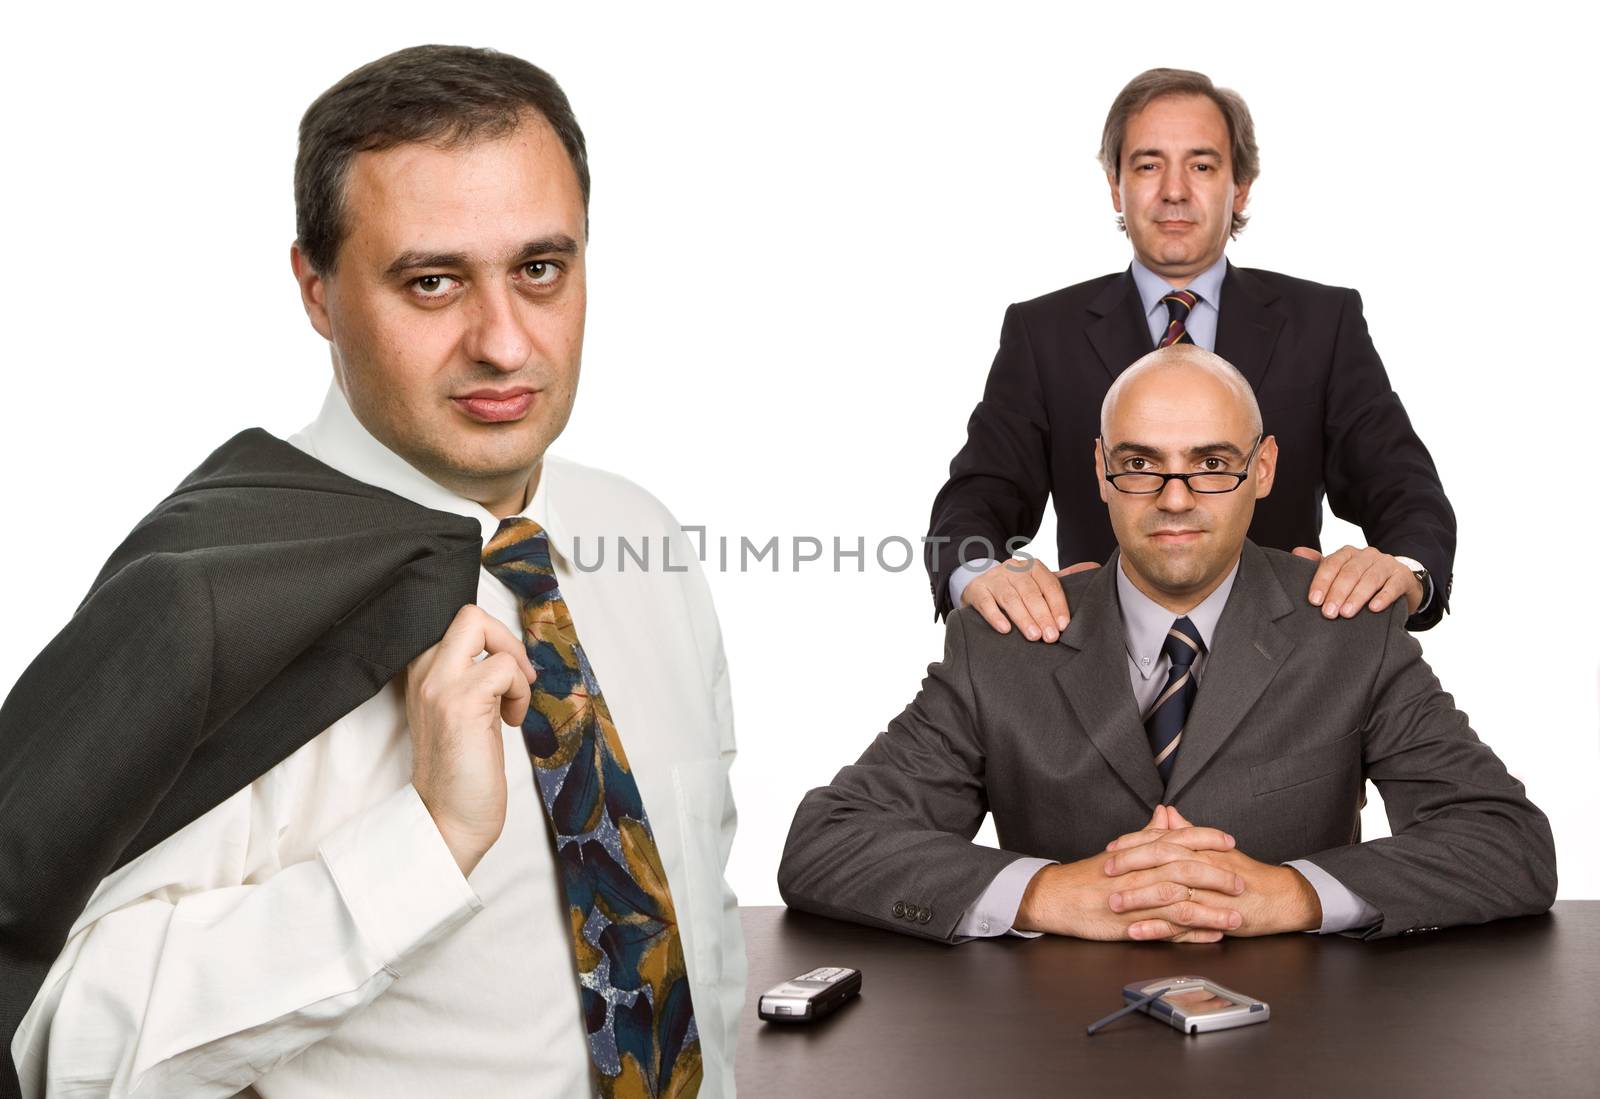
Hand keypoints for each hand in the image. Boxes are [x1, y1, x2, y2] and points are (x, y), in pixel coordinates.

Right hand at [404, 604, 536, 876]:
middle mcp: (423, 674)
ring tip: (512, 704)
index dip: (489, 639)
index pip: (452, 623)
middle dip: (504, 638)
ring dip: (515, 666)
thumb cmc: (462, 773)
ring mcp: (439, 686)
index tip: (501, 673)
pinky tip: (512, 721)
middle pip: (466, 613)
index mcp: (421, 675)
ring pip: (480, 625)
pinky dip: (520, 690)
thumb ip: (472, 681)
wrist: (448, 822)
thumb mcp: (462, 713)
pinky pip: (504, 667)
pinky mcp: (461, 703)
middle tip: (515, 677)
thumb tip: (507, 656)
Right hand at [961, 558, 1098, 641]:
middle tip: (1050, 636)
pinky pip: (986, 603)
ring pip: (1010, 598)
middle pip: (1030, 592)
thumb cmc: (1015, 588)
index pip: (1049, 584)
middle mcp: (1013, 569)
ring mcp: (993, 578)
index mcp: (1032, 566)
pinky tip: (1005, 630)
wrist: (979, 584)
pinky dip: (995, 616)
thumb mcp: (1038, 582)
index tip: (1064, 625)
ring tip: (1033, 636)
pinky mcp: (976, 590)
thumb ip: (1064, 579)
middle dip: (1042, 615)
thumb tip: (1094, 568)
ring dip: (1023, 618)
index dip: (1058, 605)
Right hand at [1015, 806, 1243, 941]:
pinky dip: (1193, 933)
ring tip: (1236, 915)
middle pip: (1185, 868)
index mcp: (1138, 852)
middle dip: (1217, 875)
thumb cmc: (1089, 875)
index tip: (1229, 841)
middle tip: (1241, 881)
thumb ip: (1146, 833)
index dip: (1206, 839)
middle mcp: (1140, 872)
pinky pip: (1168, 929)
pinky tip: (1213, 935)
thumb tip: (1166, 813)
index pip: (1177, 838)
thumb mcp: (1120, 850)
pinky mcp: (1132, 924)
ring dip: (1212, 909)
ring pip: (1181, 900)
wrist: (1057, 897)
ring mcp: (1136, 899)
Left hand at [1105, 806, 1322, 936]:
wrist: (1280, 898)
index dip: (1134, 844)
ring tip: (1114, 904)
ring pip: (1168, 893)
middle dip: (1130, 868)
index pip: (1162, 841)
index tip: (1111, 848)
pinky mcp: (1214, 919)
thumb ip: (1187, 831)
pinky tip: (1136, 931)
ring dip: (1138, 899)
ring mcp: (1208, 895)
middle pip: (1162, 863)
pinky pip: (1181, 925)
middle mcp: (1203, 868)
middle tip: (1105, 872)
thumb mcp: (1215, 848)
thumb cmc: (1245, 873)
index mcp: (1200, 850)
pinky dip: (1157, 929)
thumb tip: (1165, 811)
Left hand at [1292, 545, 1423, 617]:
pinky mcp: (1403, 576)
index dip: (1322, 582)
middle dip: (1338, 593)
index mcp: (1348, 553)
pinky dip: (1383, 597)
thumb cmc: (1363, 580)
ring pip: (1370, 579)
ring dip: (1357, 597)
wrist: (1399, 583)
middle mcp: (1367, 555)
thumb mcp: (1341, 572)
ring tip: (1346, 613)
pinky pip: (1393, 586)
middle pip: (1350, 572)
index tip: (1314, 601)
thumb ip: (1320, 564)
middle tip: (1329, 613)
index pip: (1332, 564)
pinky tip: (1374, 608)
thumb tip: (1296, 552)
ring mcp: (1386, 564)